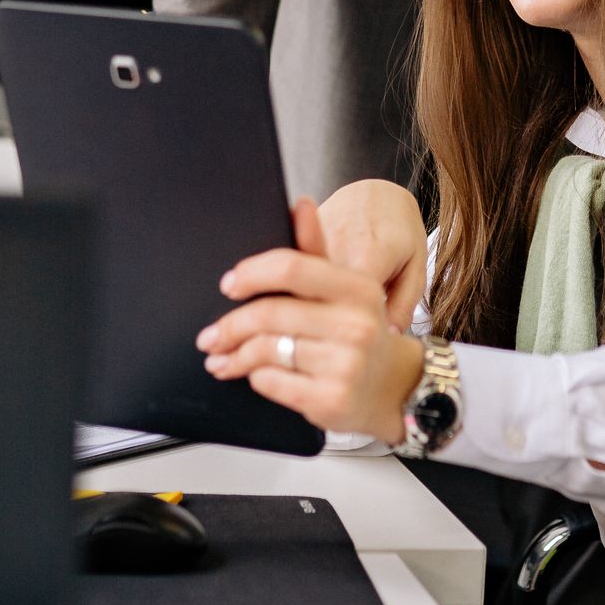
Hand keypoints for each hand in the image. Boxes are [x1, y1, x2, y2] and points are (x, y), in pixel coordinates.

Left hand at [198, 198, 424, 441]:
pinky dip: (256, 378)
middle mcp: (356, 325)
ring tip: (220, 358)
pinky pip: (272, 383)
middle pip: (269, 314)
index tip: (228, 285)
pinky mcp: (332, 400)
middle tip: (210, 336)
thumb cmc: (358, 331)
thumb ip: (316, 250)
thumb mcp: (345, 290)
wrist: (394, 385)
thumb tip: (300, 204)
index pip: (291, 268)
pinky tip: (254, 375)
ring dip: (234, 356)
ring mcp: (346, 365)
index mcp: (358, 288)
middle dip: (229, 326)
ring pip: (265, 350)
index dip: (251, 274)